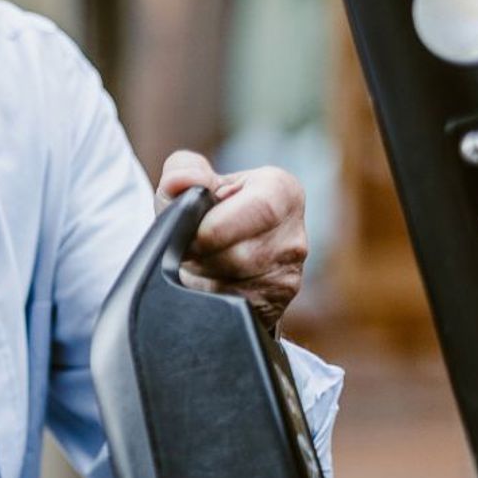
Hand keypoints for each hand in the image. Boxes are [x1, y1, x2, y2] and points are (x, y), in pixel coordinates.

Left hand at [155, 150, 307, 330]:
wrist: (215, 254)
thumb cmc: (205, 213)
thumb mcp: (189, 183)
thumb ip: (182, 170)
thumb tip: (185, 180)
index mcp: (282, 191)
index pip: (259, 209)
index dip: (215, 226)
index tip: (188, 233)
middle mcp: (294, 233)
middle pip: (243, 253)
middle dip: (204, 255)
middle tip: (188, 251)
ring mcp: (290, 273)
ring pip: (237, 284)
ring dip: (205, 278)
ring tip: (199, 263)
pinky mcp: (276, 304)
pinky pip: (236, 307)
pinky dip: (212, 297)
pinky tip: (208, 283)